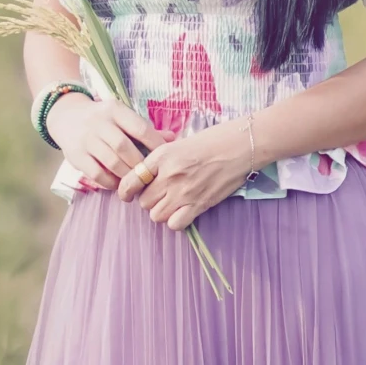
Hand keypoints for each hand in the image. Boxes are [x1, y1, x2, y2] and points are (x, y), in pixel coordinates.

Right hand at [45, 94, 157, 188]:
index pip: (140, 128)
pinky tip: (118, 185)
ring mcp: (86, 139)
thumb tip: (173, 138)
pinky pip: (96, 173)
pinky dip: (110, 182)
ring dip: (127, 176)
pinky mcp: (76, 155)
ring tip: (136, 183)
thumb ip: (145, 128)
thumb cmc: (103, 119)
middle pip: (125, 147)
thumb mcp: (122, 116)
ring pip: (111, 161)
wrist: (67, 117)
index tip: (165, 158)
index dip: (155, 145)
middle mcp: (99, 122)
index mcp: (115, 110)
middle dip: (140, 164)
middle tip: (150, 175)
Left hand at [117, 122, 251, 228]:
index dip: (125, 190)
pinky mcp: (199, 205)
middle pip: (143, 201)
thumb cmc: (212, 140)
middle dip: (148, 199)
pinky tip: (182, 210)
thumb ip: (160, 159)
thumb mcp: (179, 143)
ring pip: (156, 215)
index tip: (127, 194)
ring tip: (170, 202)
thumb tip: (144, 173)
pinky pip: (175, 224)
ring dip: (161, 211)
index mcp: (162, 156)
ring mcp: (184, 192)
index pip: (131, 180)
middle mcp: (169, 175)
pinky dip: (175, 221)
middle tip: (158, 193)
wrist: (240, 146)